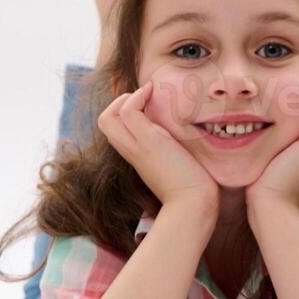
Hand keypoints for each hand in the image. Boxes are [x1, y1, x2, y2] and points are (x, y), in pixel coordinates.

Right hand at [97, 81, 217, 214]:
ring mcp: (138, 147)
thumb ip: (169, 150)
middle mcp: (132, 151)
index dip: (124, 112)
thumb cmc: (192, 188)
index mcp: (137, 155)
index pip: (114, 130)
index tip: (148, 106)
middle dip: (119, 102)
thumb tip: (179, 139)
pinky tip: (154, 94)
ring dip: (128, 98)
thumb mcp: (176, 163)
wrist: (194, 204)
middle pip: (104, 122)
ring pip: (108, 117)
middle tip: (145, 98)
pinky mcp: (150, 142)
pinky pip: (129, 112)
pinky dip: (137, 97)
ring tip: (149, 94)